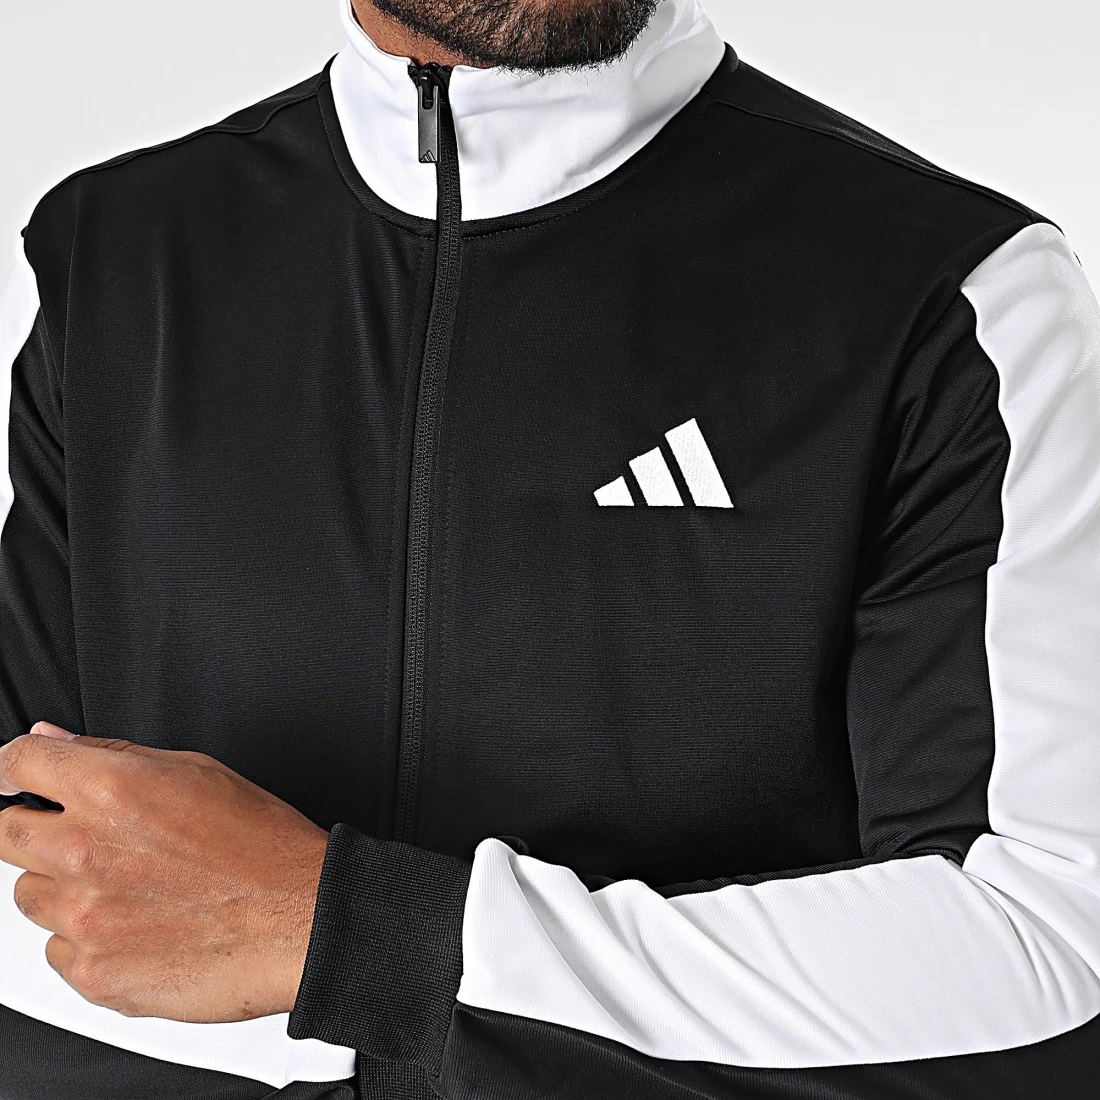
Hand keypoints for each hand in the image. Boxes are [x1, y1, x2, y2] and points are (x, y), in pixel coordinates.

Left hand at [0, 723, 329, 1022]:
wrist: (301, 920)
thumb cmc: (263, 846)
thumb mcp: (198, 773)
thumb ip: (114, 757)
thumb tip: (55, 743)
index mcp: (112, 790)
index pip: (18, 765)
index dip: (15, 767)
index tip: (17, 776)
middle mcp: (85, 851)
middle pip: (6, 834)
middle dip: (34, 828)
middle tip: (86, 838)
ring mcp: (84, 917)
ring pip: (31, 897)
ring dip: (65, 889)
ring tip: (131, 887)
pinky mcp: (93, 973)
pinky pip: (58, 951)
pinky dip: (88, 939)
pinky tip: (140, 925)